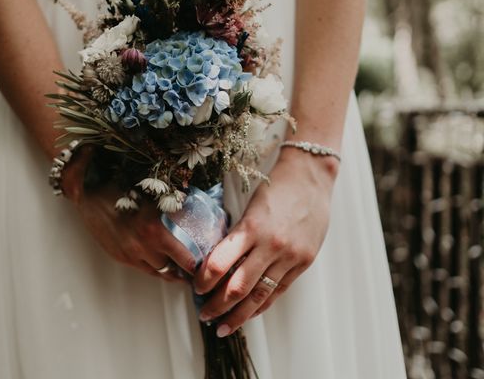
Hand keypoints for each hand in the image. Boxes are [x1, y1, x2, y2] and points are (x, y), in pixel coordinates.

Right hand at [61, 147, 195, 281]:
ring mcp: (128, 254)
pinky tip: (159, 259)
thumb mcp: (154, 192)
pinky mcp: (118, 256)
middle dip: (185, 270)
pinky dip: (153, 266)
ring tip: (180, 268)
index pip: (186, 259)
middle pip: (173, 270)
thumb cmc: (121, 183)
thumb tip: (195, 208)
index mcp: (155, 229)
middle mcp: (142, 246)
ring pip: (157, 272)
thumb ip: (174, 205)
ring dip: (169, 270)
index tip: (207, 262)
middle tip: (197, 268)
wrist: (89, 188)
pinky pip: (142, 268)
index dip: (198, 264)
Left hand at [193, 147, 338, 335]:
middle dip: (216, 305)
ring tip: (222, 326)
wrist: (311, 178)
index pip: (219, 264)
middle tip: (203, 314)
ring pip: (259, 296)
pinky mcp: (303, 262)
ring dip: (238, 315)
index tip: (194, 287)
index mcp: (251, 228)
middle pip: (237, 287)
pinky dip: (262, 306)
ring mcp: (289, 256)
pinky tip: (249, 314)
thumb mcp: (249, 209)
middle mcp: (270, 245)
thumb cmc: (275, 188)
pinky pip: (279, 291)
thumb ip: (236, 237)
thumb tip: (214, 264)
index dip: (203, 280)